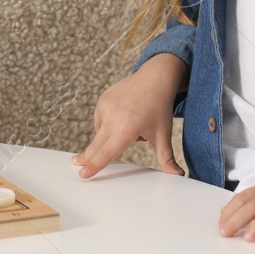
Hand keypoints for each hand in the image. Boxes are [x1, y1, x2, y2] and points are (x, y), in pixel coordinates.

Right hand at [73, 53, 186, 177]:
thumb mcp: (163, 135)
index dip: (95, 165)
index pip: (107, 152)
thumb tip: (179, 176)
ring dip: (109, 136)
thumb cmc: (160, 107)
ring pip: (100, 131)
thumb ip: (167, 159)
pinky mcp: (102, 99)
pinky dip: (108, 123)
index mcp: (126, 128)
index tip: (83, 174)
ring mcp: (105, 106)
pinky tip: (123, 116)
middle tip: (75, 164)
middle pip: (96, 145)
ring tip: (131, 124)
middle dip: (86, 157)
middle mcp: (112, 116)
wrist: (155, 78)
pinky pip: (100, 119)